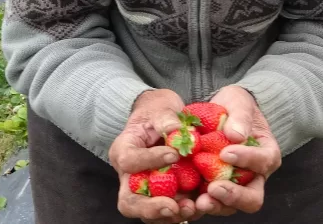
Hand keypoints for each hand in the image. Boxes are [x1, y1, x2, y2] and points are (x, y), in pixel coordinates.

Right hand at [109, 89, 197, 223]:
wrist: (161, 120)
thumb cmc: (157, 112)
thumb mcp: (161, 109)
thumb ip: (167, 120)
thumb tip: (178, 133)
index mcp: (123, 150)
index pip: (130, 161)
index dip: (150, 160)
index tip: (174, 154)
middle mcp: (129, 176)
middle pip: (129, 201)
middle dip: (151, 207)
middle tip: (173, 206)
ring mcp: (145, 189)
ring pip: (148, 213)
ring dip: (169, 215)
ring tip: (191, 208)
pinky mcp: (162, 196)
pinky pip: (168, 211)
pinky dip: (182, 211)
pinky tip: (199, 205)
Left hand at [194, 85, 281, 215]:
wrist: (219, 113)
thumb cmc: (235, 107)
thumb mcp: (240, 102)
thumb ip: (240, 117)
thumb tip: (236, 136)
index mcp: (266, 155)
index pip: (263, 162)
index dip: (247, 160)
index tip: (226, 153)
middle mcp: (252, 177)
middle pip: (252, 198)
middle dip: (234, 196)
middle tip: (214, 188)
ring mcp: (232, 187)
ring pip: (229, 206)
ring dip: (214, 205)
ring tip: (198, 201)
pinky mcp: (211, 190)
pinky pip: (207, 203)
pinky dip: (196, 205)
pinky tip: (185, 201)